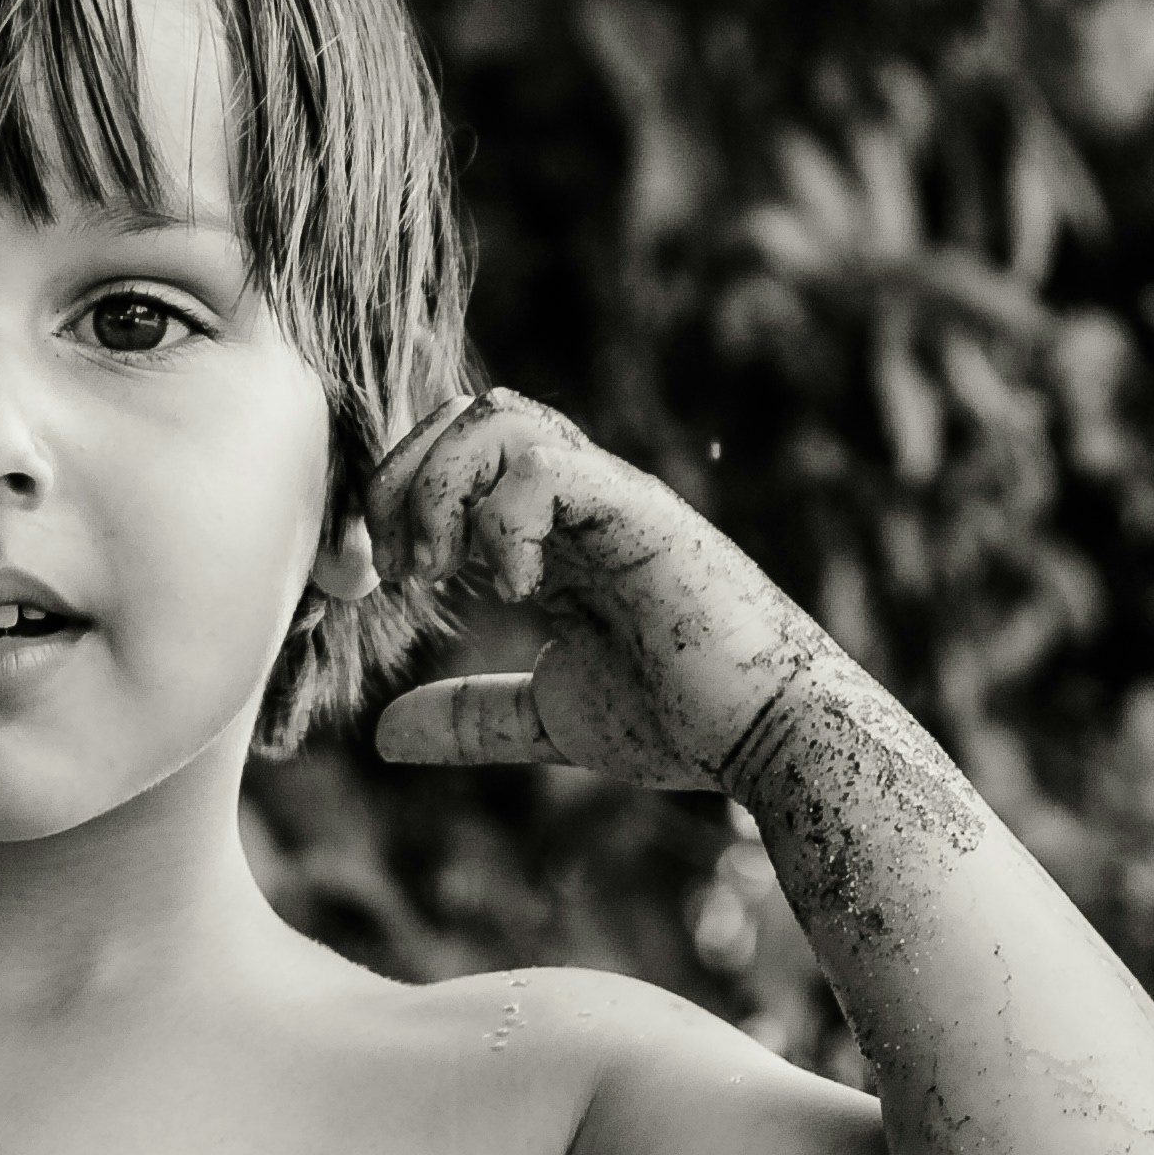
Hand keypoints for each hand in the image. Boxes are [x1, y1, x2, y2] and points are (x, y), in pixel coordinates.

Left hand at [363, 389, 833, 788]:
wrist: (770, 740)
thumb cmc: (681, 724)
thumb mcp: (549, 716)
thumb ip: (471, 715)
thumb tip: (382, 733)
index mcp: (554, 527)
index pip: (452, 449)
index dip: (396, 498)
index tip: (383, 580)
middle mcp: (580, 496)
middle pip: (462, 414)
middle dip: (403, 483)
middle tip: (407, 572)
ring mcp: (611, 496)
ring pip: (497, 417)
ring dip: (442, 490)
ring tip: (447, 570)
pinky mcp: (641, 513)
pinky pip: (542, 464)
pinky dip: (502, 518)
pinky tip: (517, 588)